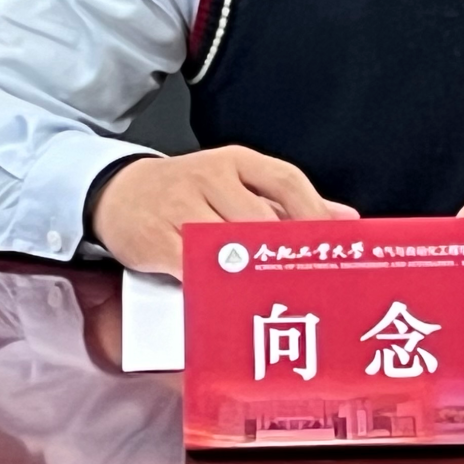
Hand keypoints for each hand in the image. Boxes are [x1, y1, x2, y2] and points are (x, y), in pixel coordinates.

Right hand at [91, 147, 357, 277]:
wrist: (118, 193)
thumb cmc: (187, 193)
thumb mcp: (235, 184)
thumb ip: (287, 202)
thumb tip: (345, 219)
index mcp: (236, 161)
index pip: (286, 180)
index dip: (315, 213)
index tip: (335, 243)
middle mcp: (210, 176)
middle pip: (260, 219)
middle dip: (286, 255)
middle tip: (311, 284)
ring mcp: (181, 205)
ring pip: (228, 245)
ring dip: (254, 275)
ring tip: (279, 297)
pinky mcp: (156, 237)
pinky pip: (193, 267)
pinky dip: (215, 287)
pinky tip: (232, 302)